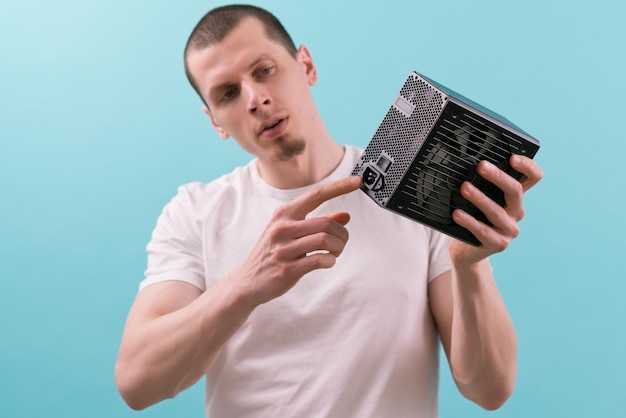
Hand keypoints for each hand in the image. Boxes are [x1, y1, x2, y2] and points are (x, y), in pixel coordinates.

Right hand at [229, 176, 362, 306]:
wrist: (248, 281)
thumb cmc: (274, 253)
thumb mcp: (291, 232)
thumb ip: (318, 223)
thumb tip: (345, 215)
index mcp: (284, 214)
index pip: (316, 195)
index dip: (339, 187)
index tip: (358, 181)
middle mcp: (282, 228)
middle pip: (327, 223)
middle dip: (342, 234)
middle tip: (342, 243)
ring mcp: (283, 249)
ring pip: (325, 240)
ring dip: (338, 248)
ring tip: (335, 253)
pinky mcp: (287, 269)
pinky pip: (319, 260)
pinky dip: (330, 261)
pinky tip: (327, 262)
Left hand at [449, 155, 543, 265]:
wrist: (466, 249)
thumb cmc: (473, 217)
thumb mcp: (480, 199)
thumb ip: (480, 184)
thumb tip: (467, 163)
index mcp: (515, 197)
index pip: (533, 178)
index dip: (528, 166)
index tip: (512, 158)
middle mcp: (516, 212)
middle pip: (515, 191)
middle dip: (498, 176)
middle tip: (481, 166)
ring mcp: (509, 229)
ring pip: (497, 211)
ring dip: (480, 198)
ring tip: (464, 188)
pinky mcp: (499, 244)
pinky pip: (483, 231)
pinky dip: (469, 221)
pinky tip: (457, 214)